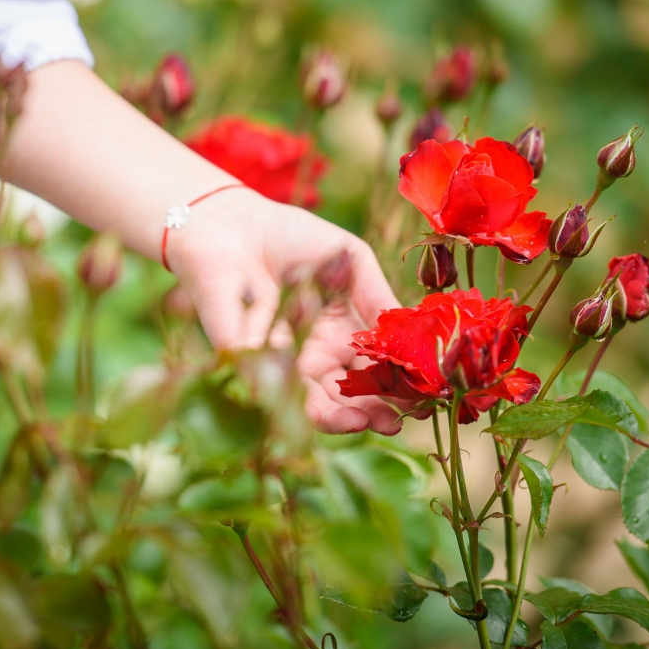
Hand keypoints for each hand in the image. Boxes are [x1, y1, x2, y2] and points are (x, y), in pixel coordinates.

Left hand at [166, 188, 406, 434]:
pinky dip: (297, 402)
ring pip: (311, 404)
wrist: (232, 224)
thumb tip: (411, 334)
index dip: (395, 388)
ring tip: (359, 422)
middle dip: (370, 414)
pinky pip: (272, 390)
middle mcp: (313, 356)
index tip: (417, 400)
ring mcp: (280, 364)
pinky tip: (321, 405)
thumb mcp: (350, 258)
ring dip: (337, 418)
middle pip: (346, 397)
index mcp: (342, 334)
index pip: (373, 370)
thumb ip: (377, 294)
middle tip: (390, 423)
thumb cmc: (292, 236)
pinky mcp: (246, 364)